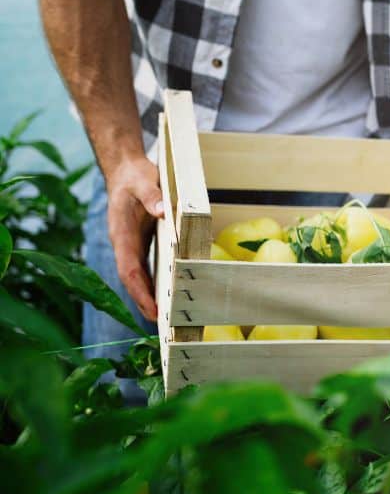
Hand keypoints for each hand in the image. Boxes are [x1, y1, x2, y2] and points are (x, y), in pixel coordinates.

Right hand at [103, 156, 164, 320]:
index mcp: (122, 233)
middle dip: (144, 301)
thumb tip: (162, 211)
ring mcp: (130, 245)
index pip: (129, 269)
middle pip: (132, 279)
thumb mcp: (143, 181)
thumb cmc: (135, 177)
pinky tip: (164, 296)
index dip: (140, 290)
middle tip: (161, 323)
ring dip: (147, 296)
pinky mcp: (139, 243)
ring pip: (137, 276)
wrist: (125, 170)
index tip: (152, 308)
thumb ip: (151, 195)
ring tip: (163, 318)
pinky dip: (152, 283)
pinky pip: (144, 268)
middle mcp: (124, 243)